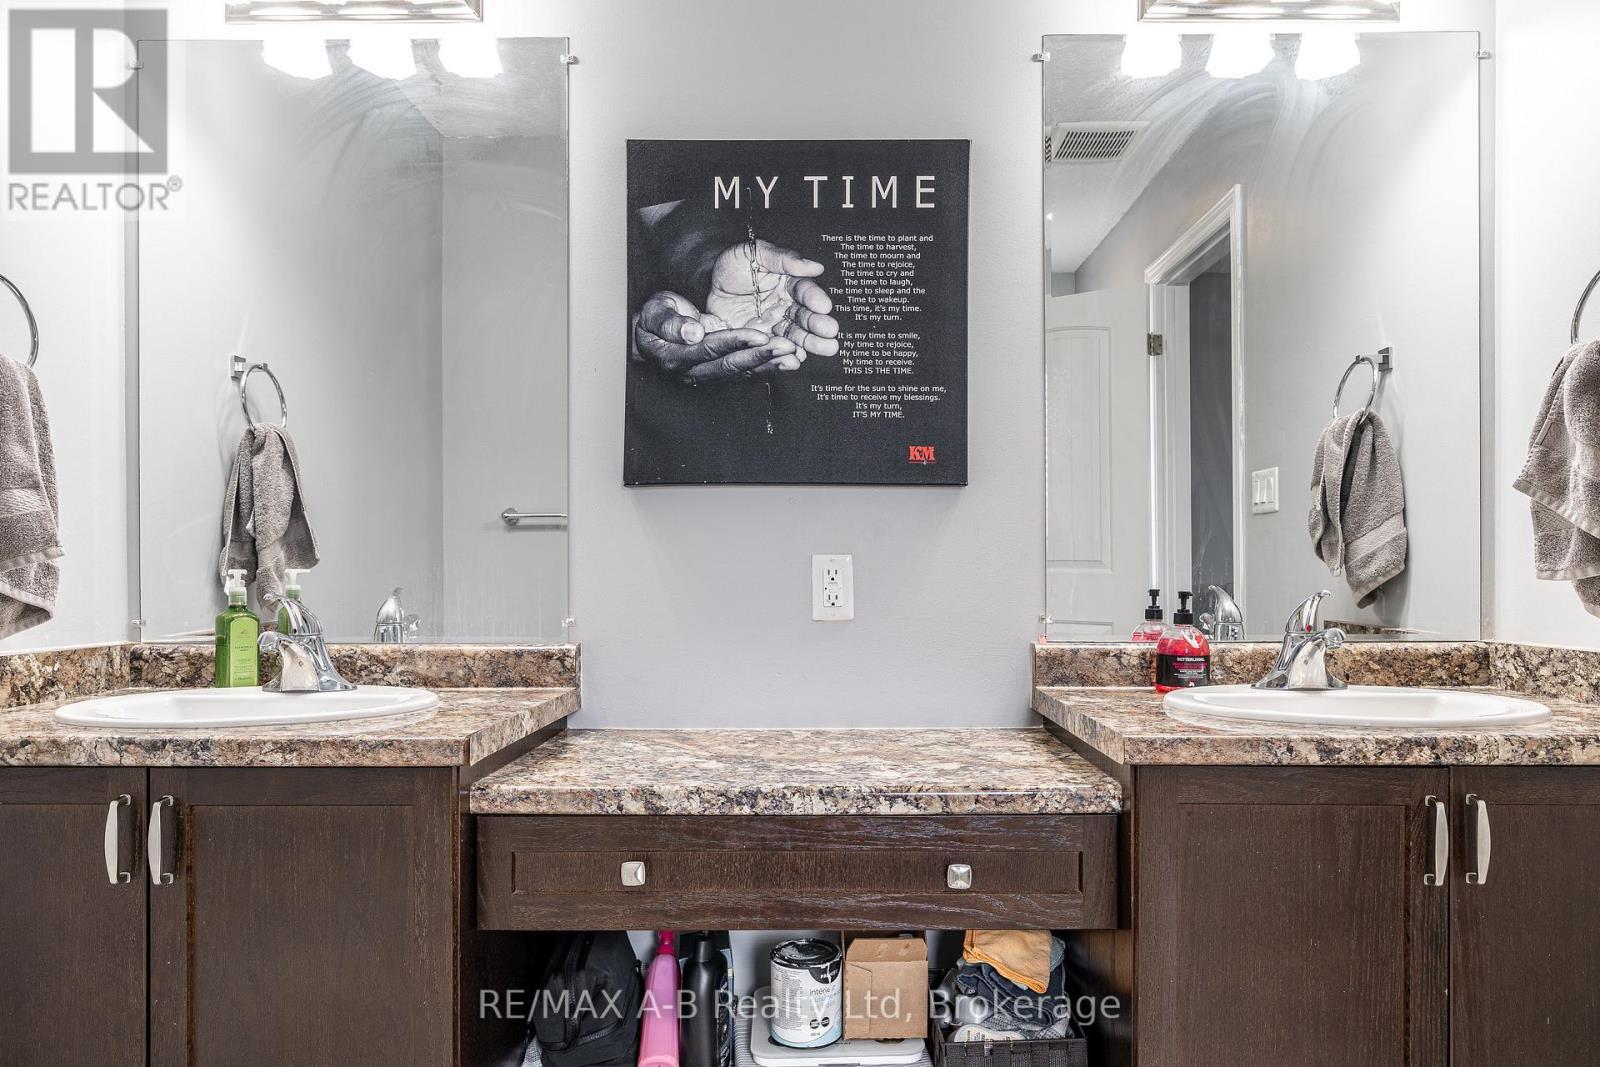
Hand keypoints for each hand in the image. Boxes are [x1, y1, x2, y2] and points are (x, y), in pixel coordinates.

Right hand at [632, 291, 802, 381]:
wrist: (651, 335)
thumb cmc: (653, 318)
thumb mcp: (655, 312)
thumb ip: (671, 323)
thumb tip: (693, 333)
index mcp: (676, 356)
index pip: (710, 349)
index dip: (735, 342)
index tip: (759, 334)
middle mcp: (693, 371)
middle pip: (731, 365)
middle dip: (761, 356)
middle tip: (787, 347)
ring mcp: (707, 375)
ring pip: (742, 373)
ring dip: (769, 365)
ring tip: (794, 357)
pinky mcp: (720, 374)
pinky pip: (745, 374)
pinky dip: (767, 368)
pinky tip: (787, 362)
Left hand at [707, 240, 841, 358]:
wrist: (710, 284)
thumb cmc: (735, 265)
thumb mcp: (755, 253)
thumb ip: (784, 258)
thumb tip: (814, 266)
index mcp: (788, 284)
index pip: (804, 290)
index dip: (814, 298)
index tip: (823, 306)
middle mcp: (785, 306)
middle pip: (804, 317)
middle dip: (818, 326)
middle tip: (830, 333)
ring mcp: (774, 325)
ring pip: (794, 336)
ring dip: (808, 344)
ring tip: (823, 348)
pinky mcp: (760, 341)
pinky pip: (774, 350)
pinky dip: (784, 357)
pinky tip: (795, 360)